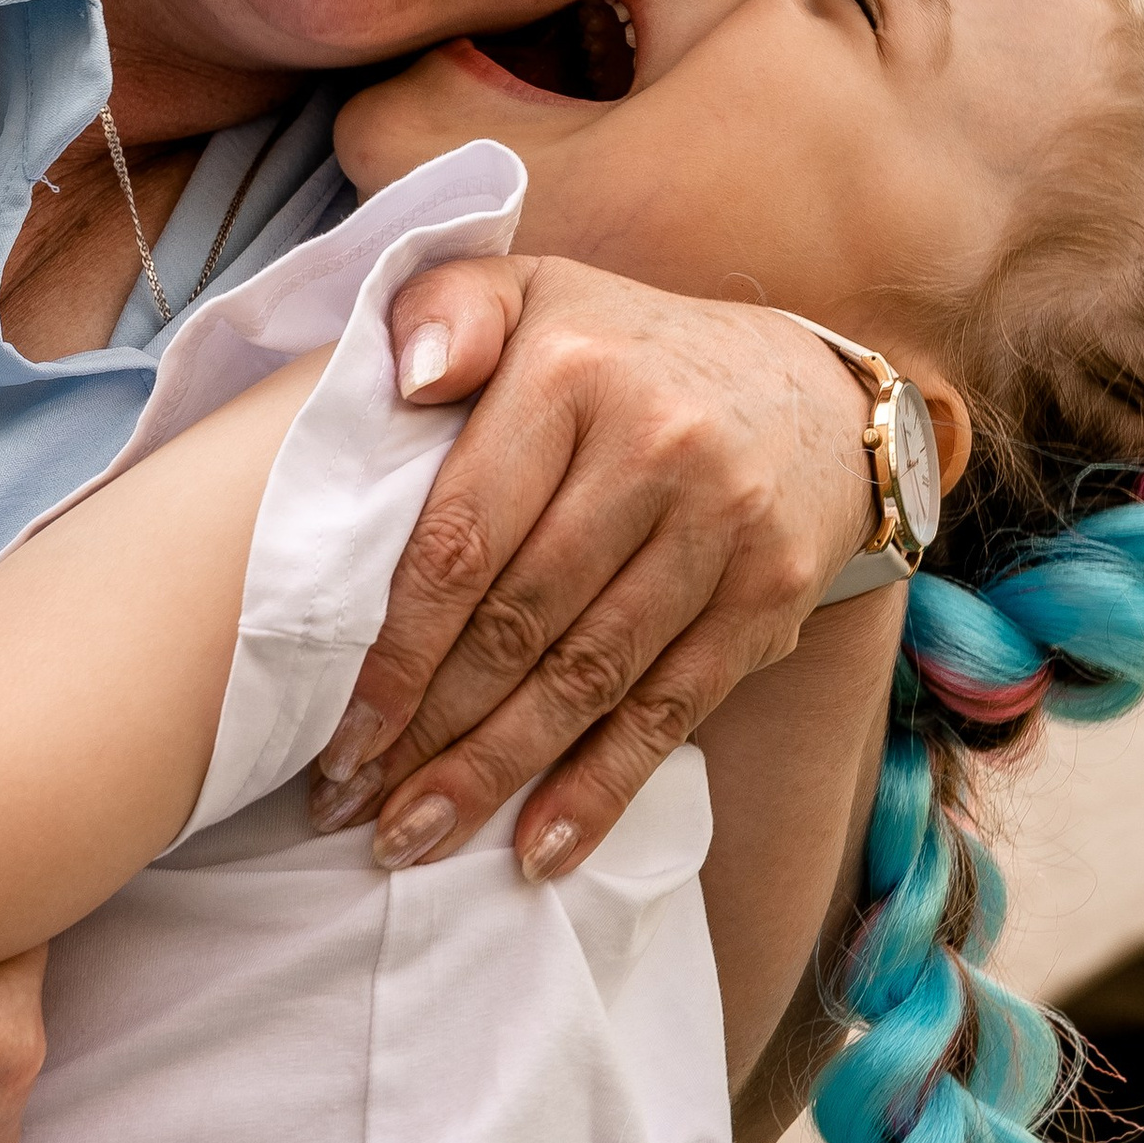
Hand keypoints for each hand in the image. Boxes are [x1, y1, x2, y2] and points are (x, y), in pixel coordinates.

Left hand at [311, 258, 872, 882]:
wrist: (810, 393)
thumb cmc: (624, 356)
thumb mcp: (533, 293)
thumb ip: (446, 309)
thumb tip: (410, 375)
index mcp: (571, 372)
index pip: (462, 534)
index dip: (393, 645)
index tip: (333, 726)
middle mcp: (656, 447)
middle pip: (518, 620)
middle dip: (425, 728)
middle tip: (344, 807)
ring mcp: (722, 527)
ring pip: (586, 677)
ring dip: (494, 774)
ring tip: (412, 840)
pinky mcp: (769, 594)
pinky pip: (670, 709)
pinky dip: (602, 789)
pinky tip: (537, 849)